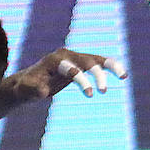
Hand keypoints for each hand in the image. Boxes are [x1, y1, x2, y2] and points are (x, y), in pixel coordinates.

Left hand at [0, 49, 126, 121]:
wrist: (27, 83)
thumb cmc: (25, 87)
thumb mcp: (25, 90)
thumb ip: (32, 89)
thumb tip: (43, 90)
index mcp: (53, 60)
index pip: (70, 67)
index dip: (81, 79)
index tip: (90, 94)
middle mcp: (66, 55)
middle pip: (86, 61)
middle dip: (96, 75)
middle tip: (102, 92)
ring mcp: (74, 58)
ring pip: (96, 60)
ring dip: (111, 66)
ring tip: (124, 76)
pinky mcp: (80, 64)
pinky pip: (98, 63)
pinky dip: (110, 67)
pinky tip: (123, 75)